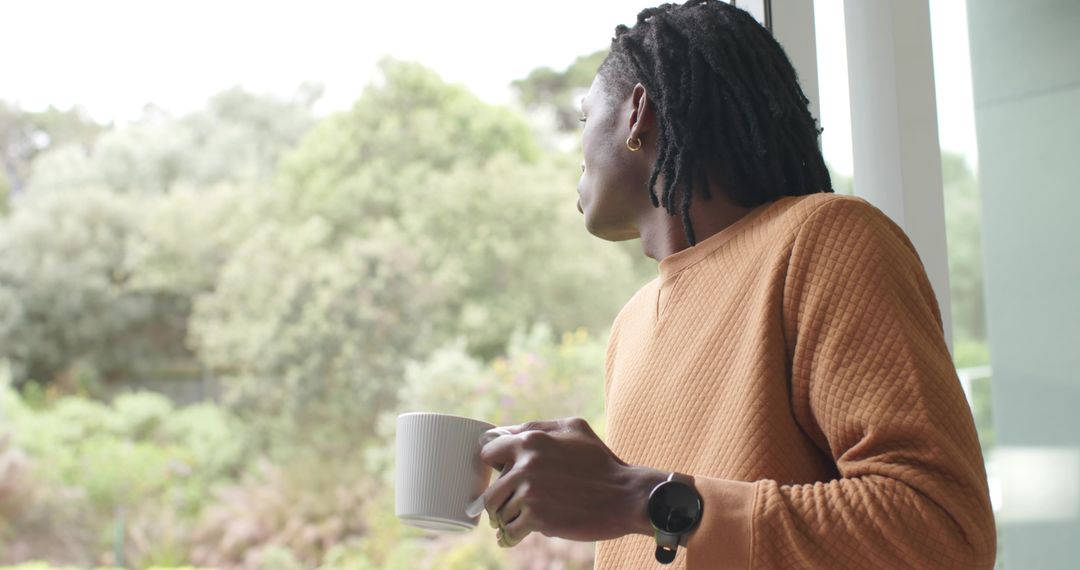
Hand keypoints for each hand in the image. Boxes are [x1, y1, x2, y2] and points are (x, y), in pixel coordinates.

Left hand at [477, 417, 666, 547]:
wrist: (626, 496)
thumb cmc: (601, 463)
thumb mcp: (574, 429)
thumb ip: (537, 427)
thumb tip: (504, 433)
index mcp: (531, 440)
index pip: (488, 452)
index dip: (496, 466)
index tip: (505, 477)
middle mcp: (525, 464)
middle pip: (491, 490)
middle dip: (501, 500)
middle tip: (513, 506)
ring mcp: (530, 492)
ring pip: (499, 513)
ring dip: (510, 519)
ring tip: (525, 519)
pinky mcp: (537, 518)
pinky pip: (510, 531)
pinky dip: (514, 535)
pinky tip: (522, 534)